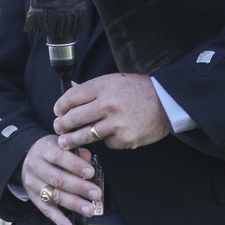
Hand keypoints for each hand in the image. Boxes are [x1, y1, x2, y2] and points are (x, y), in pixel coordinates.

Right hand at [21, 136, 102, 224]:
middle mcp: (35, 167)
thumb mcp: (61, 144)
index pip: (59, 157)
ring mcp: (33, 184)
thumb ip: (75, 151)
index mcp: (43, 150)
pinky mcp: (34, 198)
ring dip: (73, 204)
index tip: (91, 172)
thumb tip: (87, 157)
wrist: (27, 160)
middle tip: (96, 194)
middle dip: (79, 187)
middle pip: (58, 179)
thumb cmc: (51, 152)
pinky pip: (46, 210)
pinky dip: (58, 220)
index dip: (75, 165)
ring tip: (89, 210)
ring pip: (54, 196)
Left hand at [54, 73, 170, 151]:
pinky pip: (107, 143)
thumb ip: (93, 88)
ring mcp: (117, 124)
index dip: (60, 106)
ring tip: (65, 143)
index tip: (57, 112)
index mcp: (103, 86)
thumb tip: (70, 92)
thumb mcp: (115, 81)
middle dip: (62, 125)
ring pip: (86, 135)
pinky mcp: (125, 139)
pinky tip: (108, 136)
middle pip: (75, 118)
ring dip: (73, 140)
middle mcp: (108, 105)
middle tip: (58, 129)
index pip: (72, 97)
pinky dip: (105, 141)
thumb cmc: (140, 90)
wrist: (167, 102)